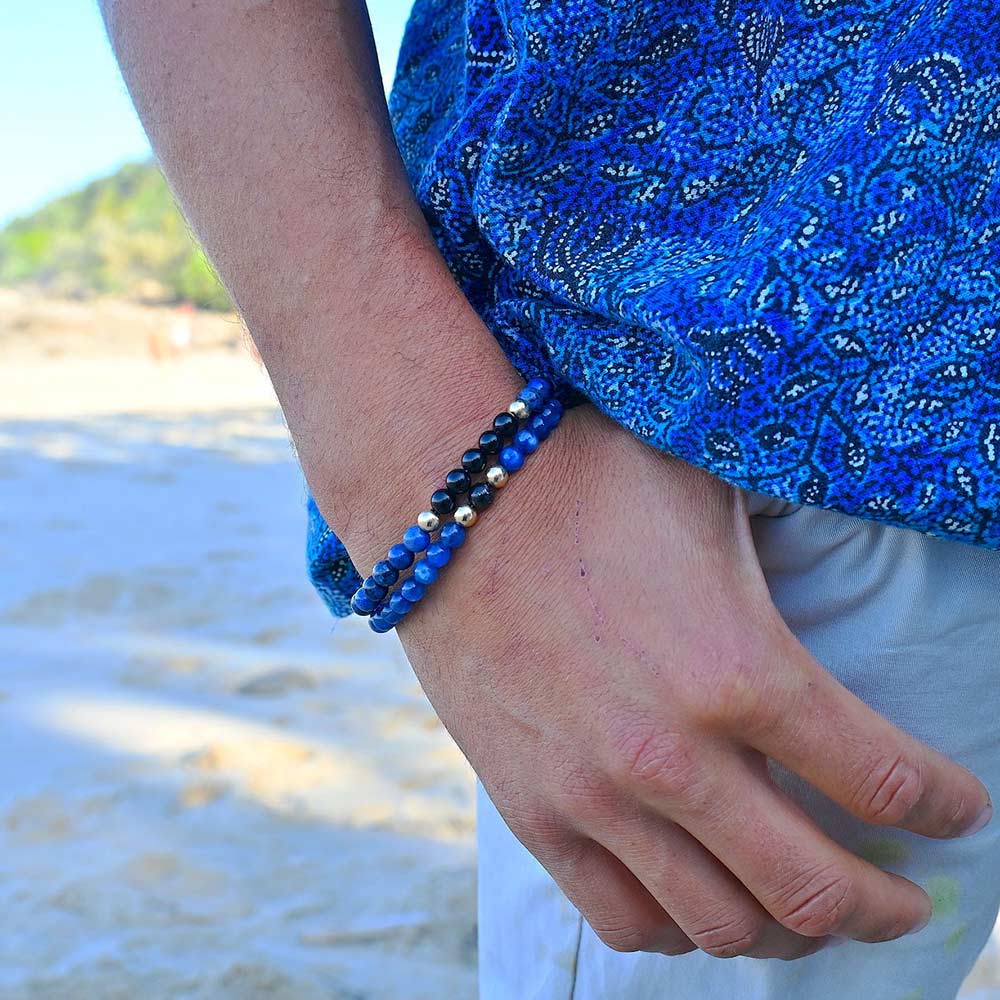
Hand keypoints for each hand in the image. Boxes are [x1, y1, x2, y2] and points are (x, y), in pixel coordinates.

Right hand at [338, 402, 991, 960]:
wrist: (452, 505)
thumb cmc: (590, 485)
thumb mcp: (712, 502)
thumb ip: (790, 556)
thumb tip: (851, 560)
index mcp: (739, 669)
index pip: (885, 780)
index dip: (945, 806)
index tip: (961, 812)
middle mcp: (673, 754)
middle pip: (817, 889)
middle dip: (885, 906)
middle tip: (908, 899)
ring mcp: (597, 796)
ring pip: (725, 925)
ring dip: (787, 929)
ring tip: (805, 904)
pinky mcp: (535, 810)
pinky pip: (625, 919)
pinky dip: (681, 929)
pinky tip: (702, 897)